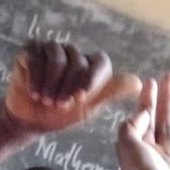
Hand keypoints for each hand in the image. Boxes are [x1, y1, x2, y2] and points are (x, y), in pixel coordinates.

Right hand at [5, 42, 140, 134]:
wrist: (31, 121)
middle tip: (59, 105)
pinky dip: (36, 78)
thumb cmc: (61, 115)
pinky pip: (36, 58)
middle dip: (68, 87)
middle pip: (78, 62)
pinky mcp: (31, 50)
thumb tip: (138, 82)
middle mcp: (72, 53)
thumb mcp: (89, 108)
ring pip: (57, 58)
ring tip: (45, 100)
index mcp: (90, 65)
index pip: (100, 62)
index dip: (91, 80)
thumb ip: (111, 93)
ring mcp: (51, 49)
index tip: (80, 98)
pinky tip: (34, 92)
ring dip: (51, 83)